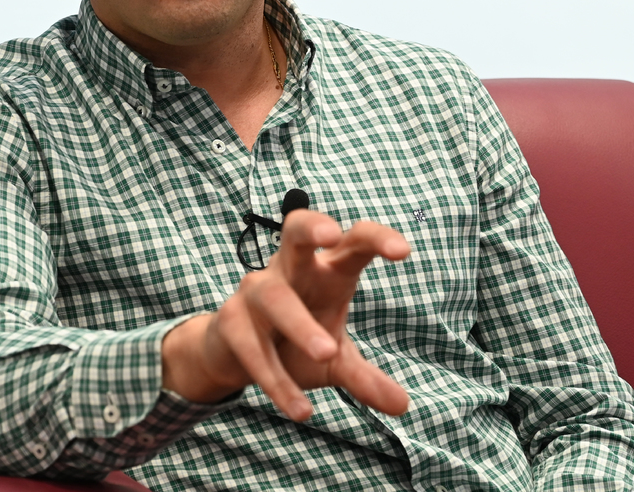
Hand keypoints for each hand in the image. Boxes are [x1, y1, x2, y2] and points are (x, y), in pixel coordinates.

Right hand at [162, 210, 410, 420]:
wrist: (234, 357)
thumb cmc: (295, 343)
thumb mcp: (336, 361)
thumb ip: (366, 378)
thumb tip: (403, 405)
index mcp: (325, 269)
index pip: (353, 241)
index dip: (376, 239)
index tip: (403, 252)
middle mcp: (290, 269)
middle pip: (296, 229)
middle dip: (312, 226)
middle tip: (331, 234)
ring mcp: (256, 290)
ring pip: (275, 296)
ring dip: (300, 324)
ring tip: (327, 354)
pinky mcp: (230, 320)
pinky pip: (253, 347)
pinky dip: (277, 378)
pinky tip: (299, 408)